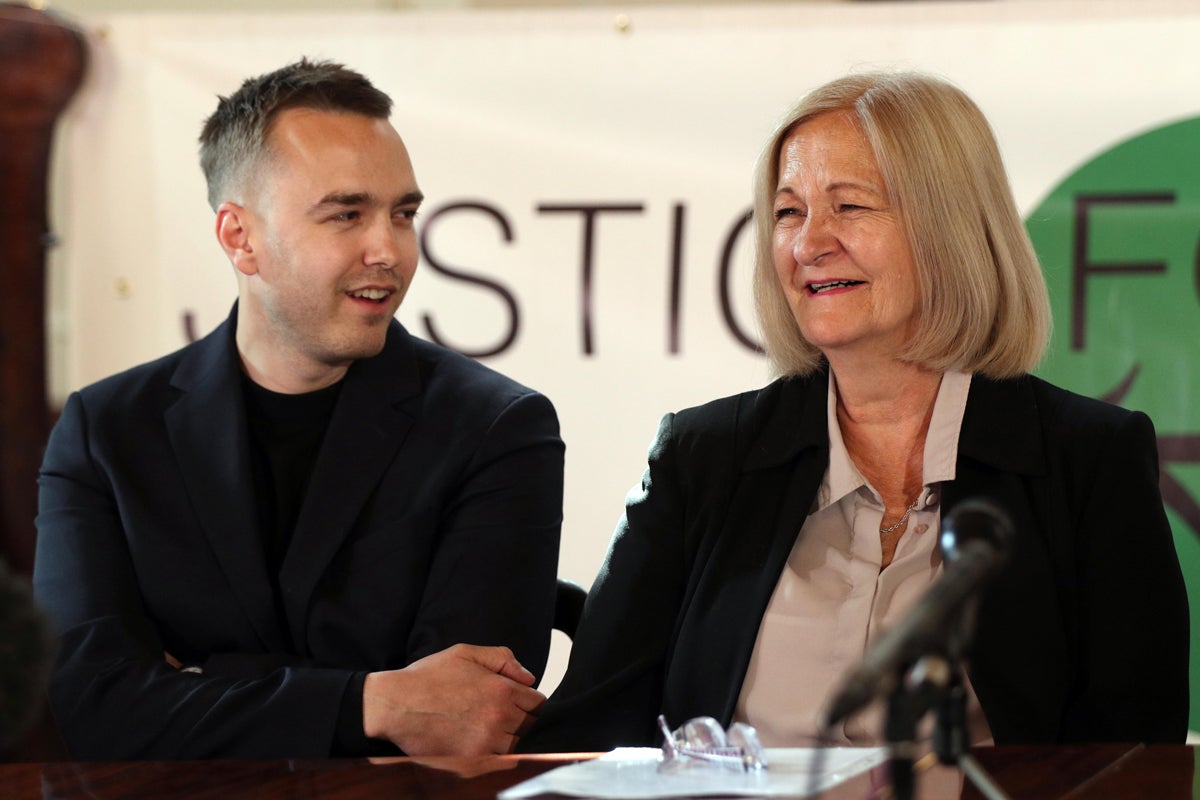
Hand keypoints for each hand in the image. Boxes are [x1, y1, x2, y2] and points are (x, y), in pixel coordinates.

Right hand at [362, 644, 545, 755]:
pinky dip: (495, 754)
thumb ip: (502, 659)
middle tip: (500, 716)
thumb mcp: (465, 653)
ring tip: (488, 730)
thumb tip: (529, 677)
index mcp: (500, 689)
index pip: (537, 702)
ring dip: (509, 738)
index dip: (529, 701)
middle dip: (521, 719)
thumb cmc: (428, 677)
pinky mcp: (472, 760)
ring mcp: (486, 741)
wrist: (395, 705)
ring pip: (517, 745)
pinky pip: (499, 761)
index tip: (517, 702)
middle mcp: (498, 716)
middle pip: (531, 725)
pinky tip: (481, 743)